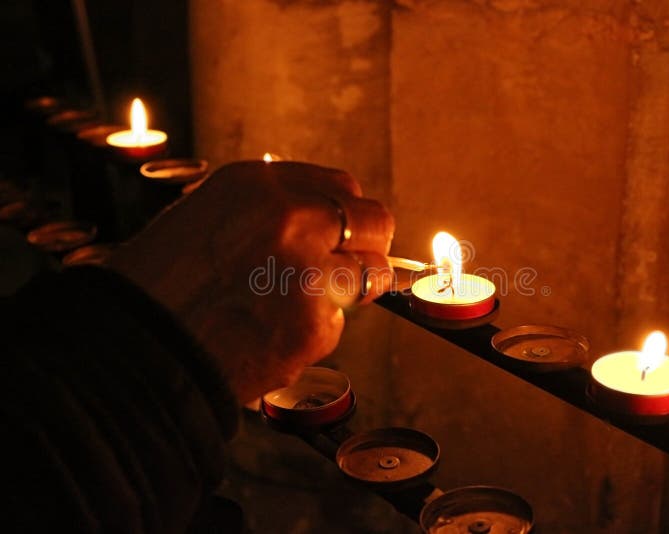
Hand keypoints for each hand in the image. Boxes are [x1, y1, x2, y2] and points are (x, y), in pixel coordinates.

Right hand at [109, 161, 394, 403]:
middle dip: (366, 247)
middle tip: (345, 268)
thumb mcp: (208, 215)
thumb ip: (272, 210)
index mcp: (260, 184)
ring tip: (296, 306)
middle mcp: (292, 218)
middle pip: (376, 223)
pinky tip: (268, 335)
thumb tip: (328, 220)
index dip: (346, 216)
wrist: (131, 350)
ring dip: (349, 291)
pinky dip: (312, 333)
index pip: (345, 188)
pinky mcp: (314, 327)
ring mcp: (309, 273)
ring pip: (371, 276)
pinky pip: (337, 325)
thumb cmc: (159, 284)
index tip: (343, 233)